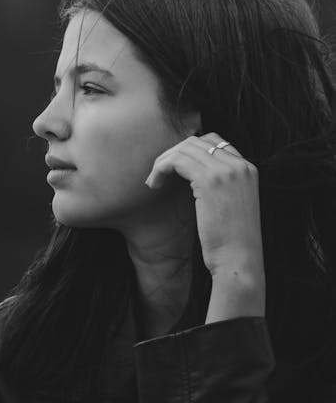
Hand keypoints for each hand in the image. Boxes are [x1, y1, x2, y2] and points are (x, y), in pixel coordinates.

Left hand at [145, 133, 263, 280]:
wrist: (240, 261)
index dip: (190, 151)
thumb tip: (193, 172)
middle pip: (197, 141)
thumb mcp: (233, 203)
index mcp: (248, 168)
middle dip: (173, 154)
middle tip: (158, 174)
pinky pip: (177, 161)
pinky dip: (161, 168)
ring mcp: (226, 170)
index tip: (175, 168)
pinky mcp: (209, 180)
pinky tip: (154, 184)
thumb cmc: (232, 240)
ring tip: (154, 181)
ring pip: (184, 149)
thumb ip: (221, 183)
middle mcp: (239, 165)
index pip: (214, 141)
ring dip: (163, 161)